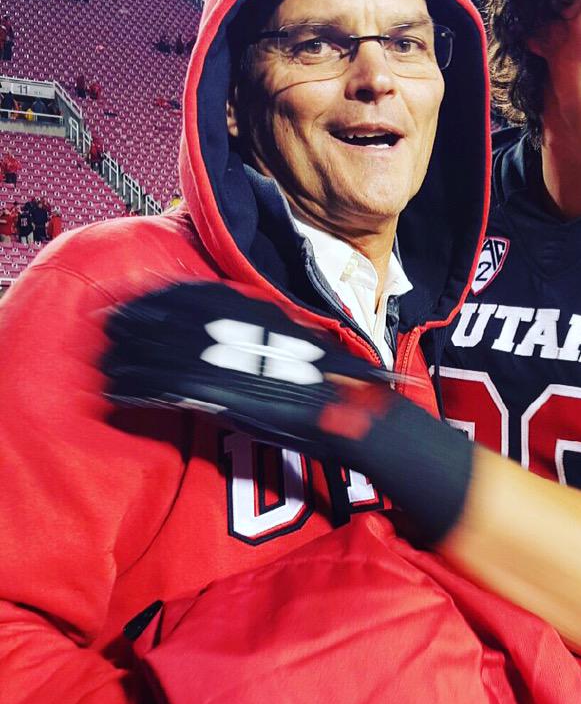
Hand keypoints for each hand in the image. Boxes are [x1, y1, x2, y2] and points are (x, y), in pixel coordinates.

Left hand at [103, 281, 473, 541]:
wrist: (355, 412)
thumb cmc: (334, 380)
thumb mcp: (299, 337)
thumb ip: (263, 326)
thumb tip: (232, 324)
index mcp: (262, 309)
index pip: (199, 291)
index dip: (160, 294)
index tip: (132, 296)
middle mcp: (242, 328)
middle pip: (173, 317)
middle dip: (134, 321)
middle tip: (104, 323)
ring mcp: (233, 361)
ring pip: (165, 351)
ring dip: (128, 356)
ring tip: (103, 361)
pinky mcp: (226, 397)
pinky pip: (170, 390)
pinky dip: (138, 391)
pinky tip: (118, 394)